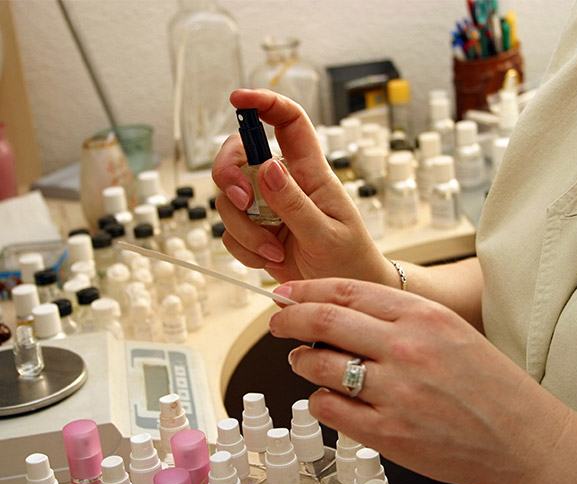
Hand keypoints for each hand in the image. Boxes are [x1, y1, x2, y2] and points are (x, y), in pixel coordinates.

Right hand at [212, 88, 391, 284]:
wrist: (339, 291)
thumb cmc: (347, 257)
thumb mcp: (326, 233)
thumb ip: (295, 203)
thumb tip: (268, 167)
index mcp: (310, 173)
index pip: (289, 123)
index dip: (265, 103)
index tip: (238, 98)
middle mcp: (284, 183)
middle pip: (240, 156)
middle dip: (228, 175)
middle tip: (242, 201)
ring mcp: (266, 208)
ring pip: (229, 200)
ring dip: (244, 229)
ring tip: (274, 251)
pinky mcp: (254, 231)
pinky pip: (230, 232)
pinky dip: (244, 249)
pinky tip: (270, 259)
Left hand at [269, 278, 576, 483]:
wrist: (524, 438)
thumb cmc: (487, 381)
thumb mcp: (446, 328)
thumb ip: (393, 315)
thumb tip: (335, 309)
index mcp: (421, 315)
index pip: (344, 291)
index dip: (306, 289)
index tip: (285, 292)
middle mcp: (405, 349)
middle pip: (323, 321)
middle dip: (288, 318)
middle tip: (276, 322)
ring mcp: (395, 392)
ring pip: (318, 365)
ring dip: (300, 360)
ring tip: (301, 360)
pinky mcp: (389, 433)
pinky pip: (330, 408)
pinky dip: (320, 399)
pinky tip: (328, 396)